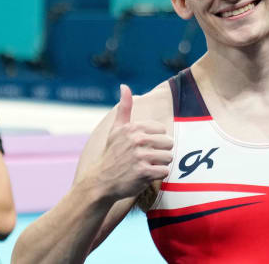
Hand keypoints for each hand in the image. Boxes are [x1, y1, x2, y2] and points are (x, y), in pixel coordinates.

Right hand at [95, 85, 172, 201]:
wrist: (100, 182)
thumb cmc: (111, 154)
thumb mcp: (116, 129)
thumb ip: (124, 107)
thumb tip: (124, 85)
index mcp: (133, 128)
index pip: (162, 130)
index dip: (155, 140)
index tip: (143, 146)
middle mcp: (137, 140)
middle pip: (168, 143)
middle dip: (160, 152)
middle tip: (145, 158)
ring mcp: (140, 156)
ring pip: (168, 157)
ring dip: (160, 164)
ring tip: (146, 166)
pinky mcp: (143, 173)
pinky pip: (165, 171)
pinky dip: (158, 175)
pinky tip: (146, 175)